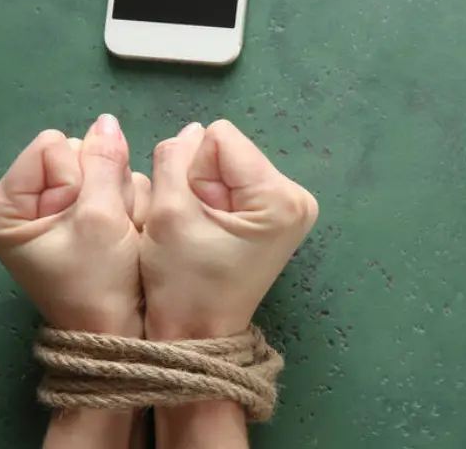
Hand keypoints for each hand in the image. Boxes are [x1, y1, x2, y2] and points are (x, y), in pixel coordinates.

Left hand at [0, 115, 144, 337]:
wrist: (116, 329)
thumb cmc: (98, 281)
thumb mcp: (101, 217)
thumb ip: (104, 163)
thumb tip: (107, 121)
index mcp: (3, 203)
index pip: (52, 147)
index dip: (80, 176)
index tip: (85, 219)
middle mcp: (20, 200)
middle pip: (74, 152)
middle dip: (101, 183)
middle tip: (105, 226)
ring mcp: (49, 206)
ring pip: (97, 165)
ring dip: (117, 193)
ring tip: (113, 234)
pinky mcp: (76, 212)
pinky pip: (108, 182)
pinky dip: (121, 203)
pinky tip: (118, 232)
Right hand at [140, 119, 318, 339]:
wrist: (198, 335)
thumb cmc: (182, 284)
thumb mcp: (168, 214)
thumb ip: (173, 160)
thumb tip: (190, 129)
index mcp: (280, 197)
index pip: (219, 138)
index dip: (193, 172)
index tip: (194, 215)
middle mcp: (298, 196)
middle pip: (228, 150)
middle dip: (202, 183)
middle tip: (199, 230)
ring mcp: (293, 206)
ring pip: (229, 165)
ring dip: (207, 193)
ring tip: (206, 234)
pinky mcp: (280, 214)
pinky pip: (236, 182)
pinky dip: (217, 203)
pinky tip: (216, 234)